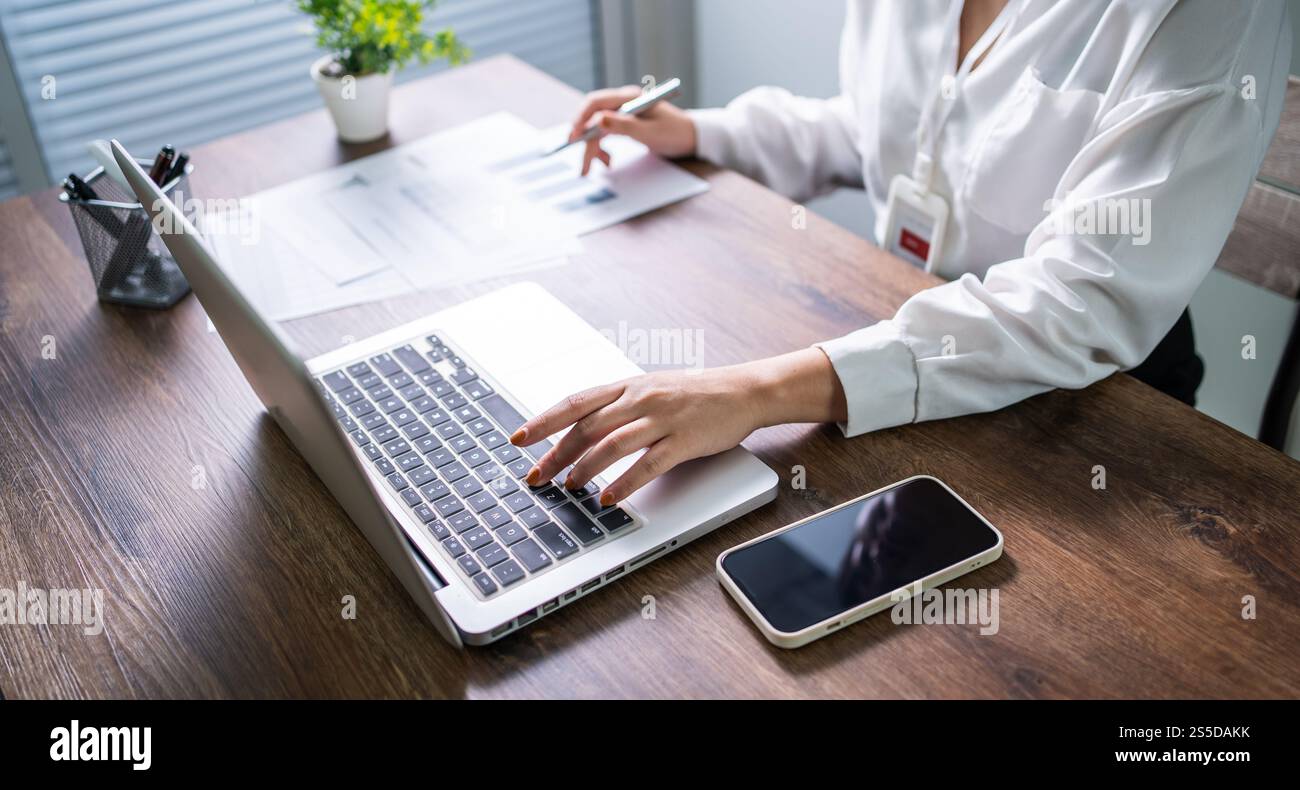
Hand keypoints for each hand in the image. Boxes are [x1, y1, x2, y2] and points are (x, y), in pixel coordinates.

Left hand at [509, 349, 847, 505]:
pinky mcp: (684, 439)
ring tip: (569, 487)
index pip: (575, 403)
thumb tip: (578, 431)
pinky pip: (648, 464)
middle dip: (556, 453)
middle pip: (587, 426)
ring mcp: (662, 418)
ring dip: (585, 468)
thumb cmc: (695, 395)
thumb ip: (617, 407)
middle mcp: (640, 398)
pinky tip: (609, 497)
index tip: (518, 439)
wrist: (744, 391)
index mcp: (628, 386)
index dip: (543, 421)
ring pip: (612, 444)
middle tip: (537, 476)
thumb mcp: (650, 392)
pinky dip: (624, 483)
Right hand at [569, 85, 697, 175]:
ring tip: (599, 167)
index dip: (581, 119)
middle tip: (584, 166)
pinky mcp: (624, 123)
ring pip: (597, 128)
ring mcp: (623, 112)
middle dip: (586, 142)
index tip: (574, 138)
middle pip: (594, 118)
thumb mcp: (649, 133)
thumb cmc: (674, 133)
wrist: (691, 137)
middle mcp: (623, 101)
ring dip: (594, 148)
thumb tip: (598, 120)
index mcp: (629, 97)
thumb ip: (623, 126)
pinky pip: (605, 134)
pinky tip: (608, 161)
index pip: (595, 102)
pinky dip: (602, 148)